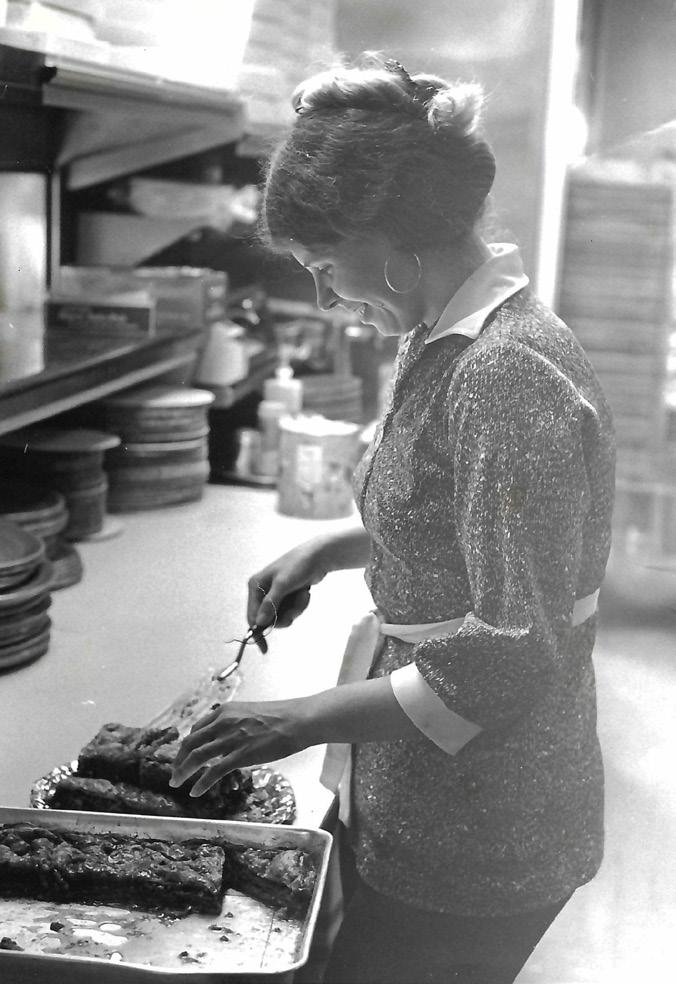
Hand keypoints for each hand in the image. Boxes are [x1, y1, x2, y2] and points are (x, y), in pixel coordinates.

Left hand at [169, 698, 310, 796]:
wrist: (297, 720)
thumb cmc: (279, 717)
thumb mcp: (248, 713)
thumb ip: (233, 723)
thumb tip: (225, 738)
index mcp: (224, 711)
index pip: (196, 730)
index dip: (187, 746)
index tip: (184, 757)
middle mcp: (223, 723)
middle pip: (190, 743)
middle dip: (179, 760)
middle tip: (174, 774)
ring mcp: (231, 739)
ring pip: (197, 756)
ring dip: (183, 772)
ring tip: (177, 783)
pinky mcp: (241, 755)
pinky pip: (214, 771)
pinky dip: (201, 783)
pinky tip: (195, 792)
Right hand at [247, 538, 330, 630]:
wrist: (319, 556)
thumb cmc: (298, 565)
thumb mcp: (283, 584)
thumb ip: (271, 604)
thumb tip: (259, 623)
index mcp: (255, 585)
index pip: (252, 616)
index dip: (258, 632)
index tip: (264, 648)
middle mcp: (263, 590)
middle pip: (269, 619)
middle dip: (285, 616)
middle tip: (295, 611)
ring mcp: (276, 593)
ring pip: (283, 616)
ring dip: (296, 609)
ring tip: (303, 594)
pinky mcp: (287, 595)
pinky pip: (291, 610)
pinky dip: (300, 604)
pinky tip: (305, 592)